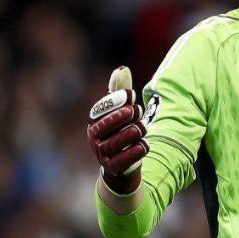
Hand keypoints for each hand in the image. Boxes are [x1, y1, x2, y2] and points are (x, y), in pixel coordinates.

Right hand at [87, 66, 148, 192]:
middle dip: (124, 115)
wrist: (121, 166)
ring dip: (133, 132)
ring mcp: (102, 155)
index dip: (116, 100)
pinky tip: (144, 144)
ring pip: (115, 143)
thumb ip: (121, 92)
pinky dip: (136, 151)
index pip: (101, 109)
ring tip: (143, 127)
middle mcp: (94, 139)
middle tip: (139, 110)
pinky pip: (124, 160)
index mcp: (94, 122)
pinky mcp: (114, 168)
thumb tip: (122, 69)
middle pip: (106, 126)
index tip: (132, 95)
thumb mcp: (120, 112)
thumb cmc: (120, 133)